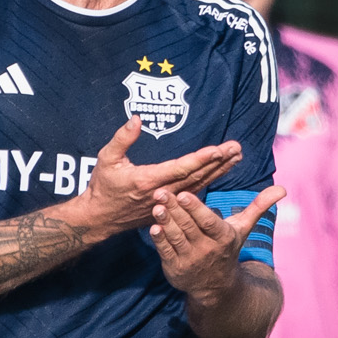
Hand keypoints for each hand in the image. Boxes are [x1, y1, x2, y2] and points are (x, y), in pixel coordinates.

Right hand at [70, 117, 242, 240]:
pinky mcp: (170, 208)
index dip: (201, 160)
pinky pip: (194, 194)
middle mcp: (162, 193)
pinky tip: (222, 172)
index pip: (180, 168)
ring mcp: (168, 203)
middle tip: (237, 149)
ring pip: (199, 185)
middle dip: (219, 162)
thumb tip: (137, 119)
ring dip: (219, 171)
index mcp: (148, 180)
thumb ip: (122, 139)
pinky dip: (210, 182)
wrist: (100, 218)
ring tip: (236, 158)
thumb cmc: (102, 186)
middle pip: (196, 176)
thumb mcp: (106, 159)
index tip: (219, 150)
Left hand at [148, 182, 285, 303]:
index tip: (184, 194)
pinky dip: (159, 240)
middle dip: (174, 209)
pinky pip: (165, 252)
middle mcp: (207, 250)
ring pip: (176, 238)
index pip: (208, 222)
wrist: (217, 287)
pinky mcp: (175, 269)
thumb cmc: (228, 248)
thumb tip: (283, 189)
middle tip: (160, 191)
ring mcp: (190, 261)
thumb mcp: (243, 228)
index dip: (195, 209)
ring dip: (165, 222)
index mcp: (223, 238)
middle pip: (188, 227)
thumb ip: (259, 206)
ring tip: (156, 206)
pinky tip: (153, 226)